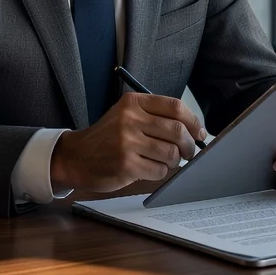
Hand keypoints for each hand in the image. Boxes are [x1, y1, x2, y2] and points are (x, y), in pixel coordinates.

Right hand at [51, 93, 206, 192]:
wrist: (76, 157)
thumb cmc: (107, 137)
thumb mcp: (126, 115)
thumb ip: (155, 117)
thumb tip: (194, 130)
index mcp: (133, 102)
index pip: (175, 106)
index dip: (193, 121)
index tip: (199, 132)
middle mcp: (130, 119)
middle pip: (177, 131)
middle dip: (189, 145)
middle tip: (188, 152)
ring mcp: (127, 142)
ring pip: (171, 153)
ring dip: (174, 161)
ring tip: (164, 161)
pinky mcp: (126, 164)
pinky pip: (159, 170)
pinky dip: (160, 172)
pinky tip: (148, 168)